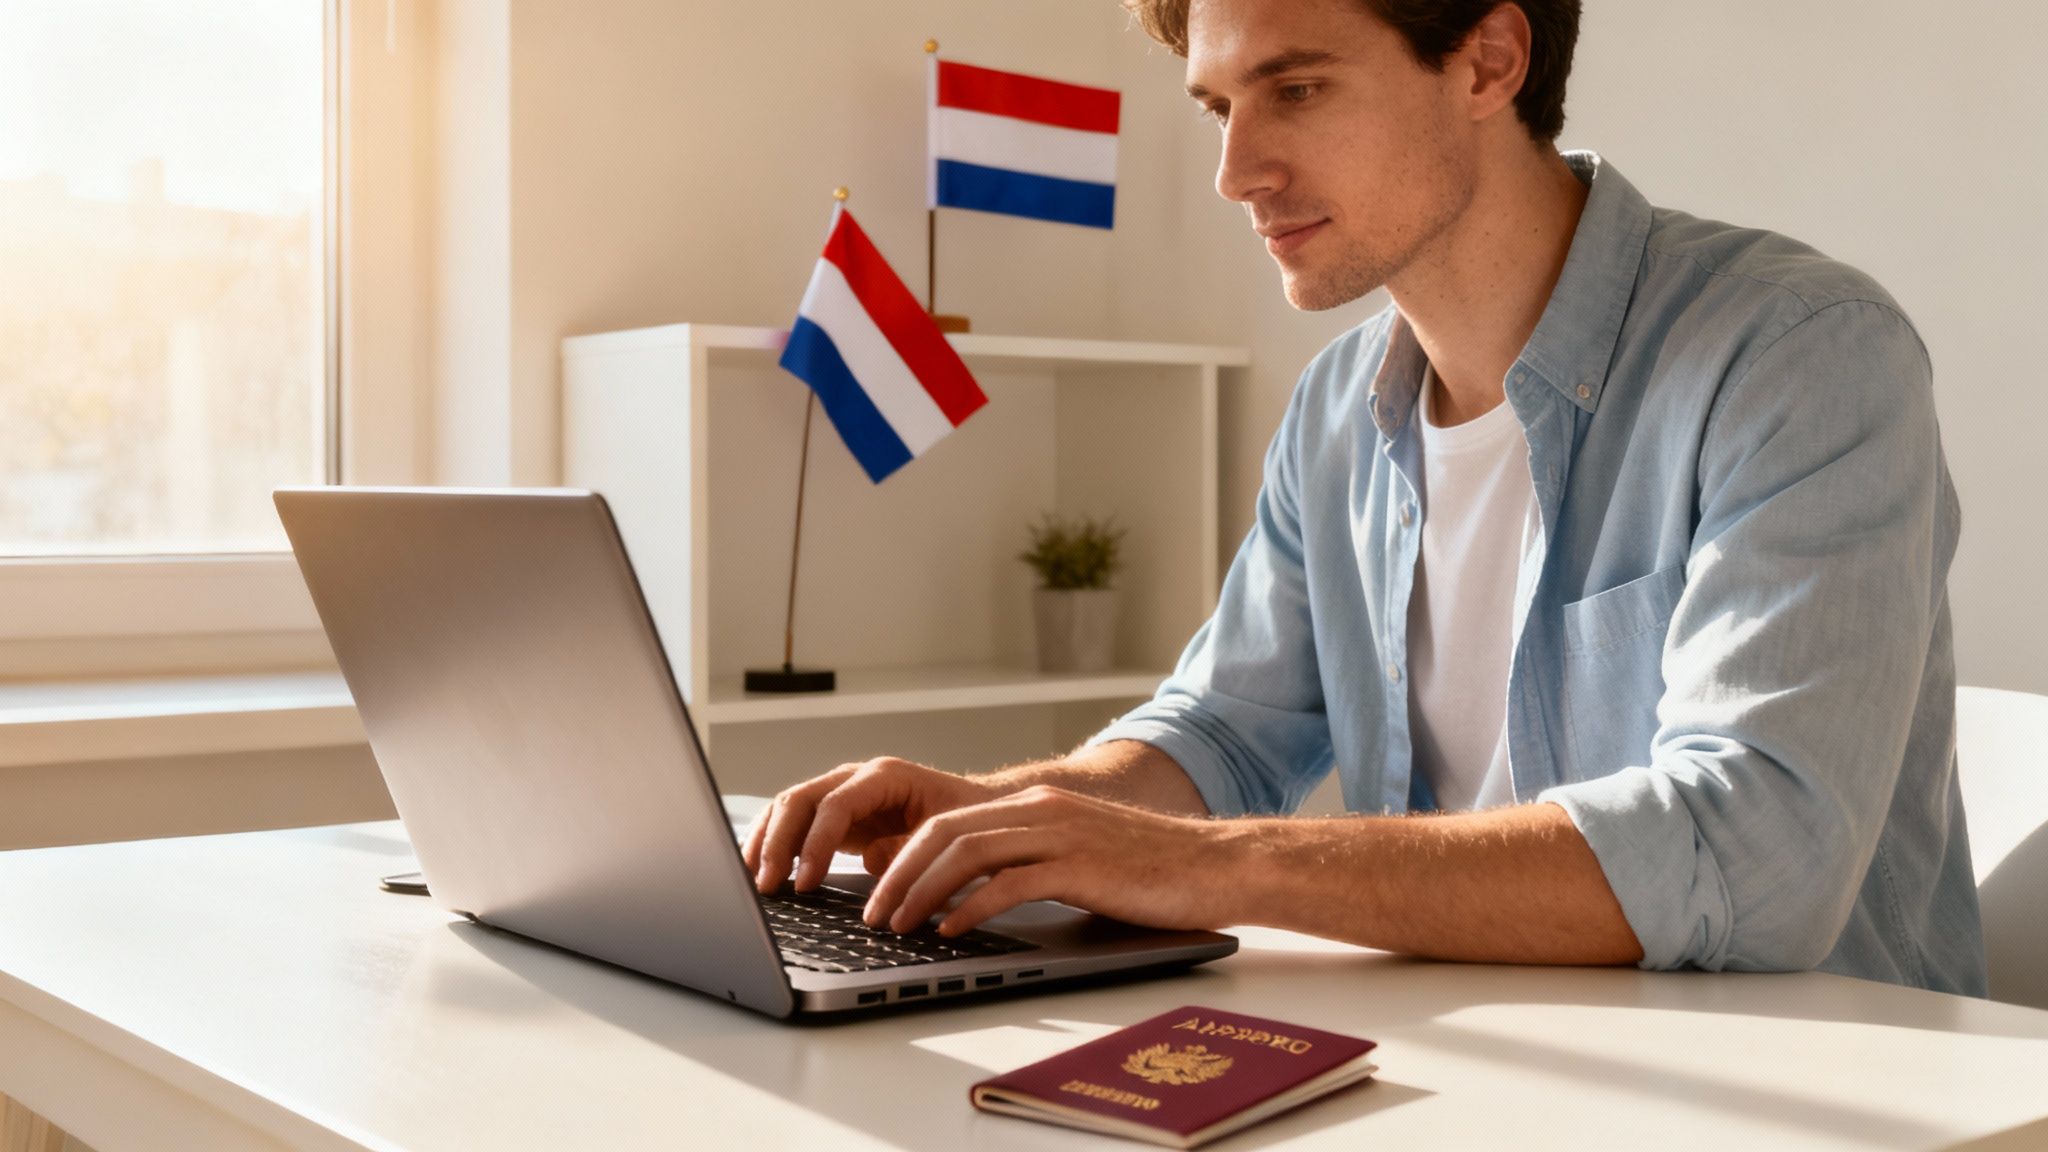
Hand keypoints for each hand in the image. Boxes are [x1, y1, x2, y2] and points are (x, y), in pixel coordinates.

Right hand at [742, 757, 1000, 892]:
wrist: (975, 809)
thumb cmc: (967, 819)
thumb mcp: (948, 836)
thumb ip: (910, 847)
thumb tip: (873, 861)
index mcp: (886, 776)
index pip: (837, 804)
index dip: (816, 843)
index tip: (805, 882)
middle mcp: (858, 778)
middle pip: (801, 799)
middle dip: (778, 842)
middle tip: (766, 884)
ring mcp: (843, 793)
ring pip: (790, 806)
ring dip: (767, 841)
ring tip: (752, 878)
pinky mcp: (836, 815)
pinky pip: (795, 822)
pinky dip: (774, 842)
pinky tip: (760, 868)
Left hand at [861, 785, 1241, 935]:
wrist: (1216, 865)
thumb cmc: (1151, 871)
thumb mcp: (1078, 856)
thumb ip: (1029, 865)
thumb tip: (973, 901)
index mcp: (1036, 805)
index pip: (948, 822)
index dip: (904, 857)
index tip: (878, 892)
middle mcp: (1042, 810)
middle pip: (945, 833)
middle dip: (899, 874)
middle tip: (873, 914)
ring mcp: (1061, 834)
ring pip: (968, 853)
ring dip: (923, 892)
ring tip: (900, 926)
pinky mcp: (1081, 866)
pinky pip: (1010, 883)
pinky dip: (972, 908)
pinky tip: (953, 931)